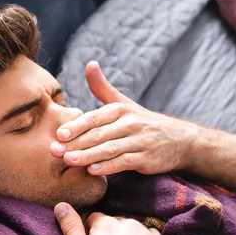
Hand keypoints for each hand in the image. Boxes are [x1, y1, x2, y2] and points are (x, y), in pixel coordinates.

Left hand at [50, 61, 197, 174]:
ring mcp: (139, 141)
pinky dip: (108, 167)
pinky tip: (92, 171)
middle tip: (55, 150)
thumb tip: (89, 63)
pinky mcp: (147, 159)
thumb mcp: (124, 102)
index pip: (94, 118)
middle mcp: (130, 123)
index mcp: (121, 110)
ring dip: (88, 155)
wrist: (181, 140)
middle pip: (99, 134)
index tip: (59, 134)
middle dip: (75, 143)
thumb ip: (102, 87)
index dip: (76, 126)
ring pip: (110, 149)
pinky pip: (125, 162)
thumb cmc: (143, 121)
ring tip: (68, 161)